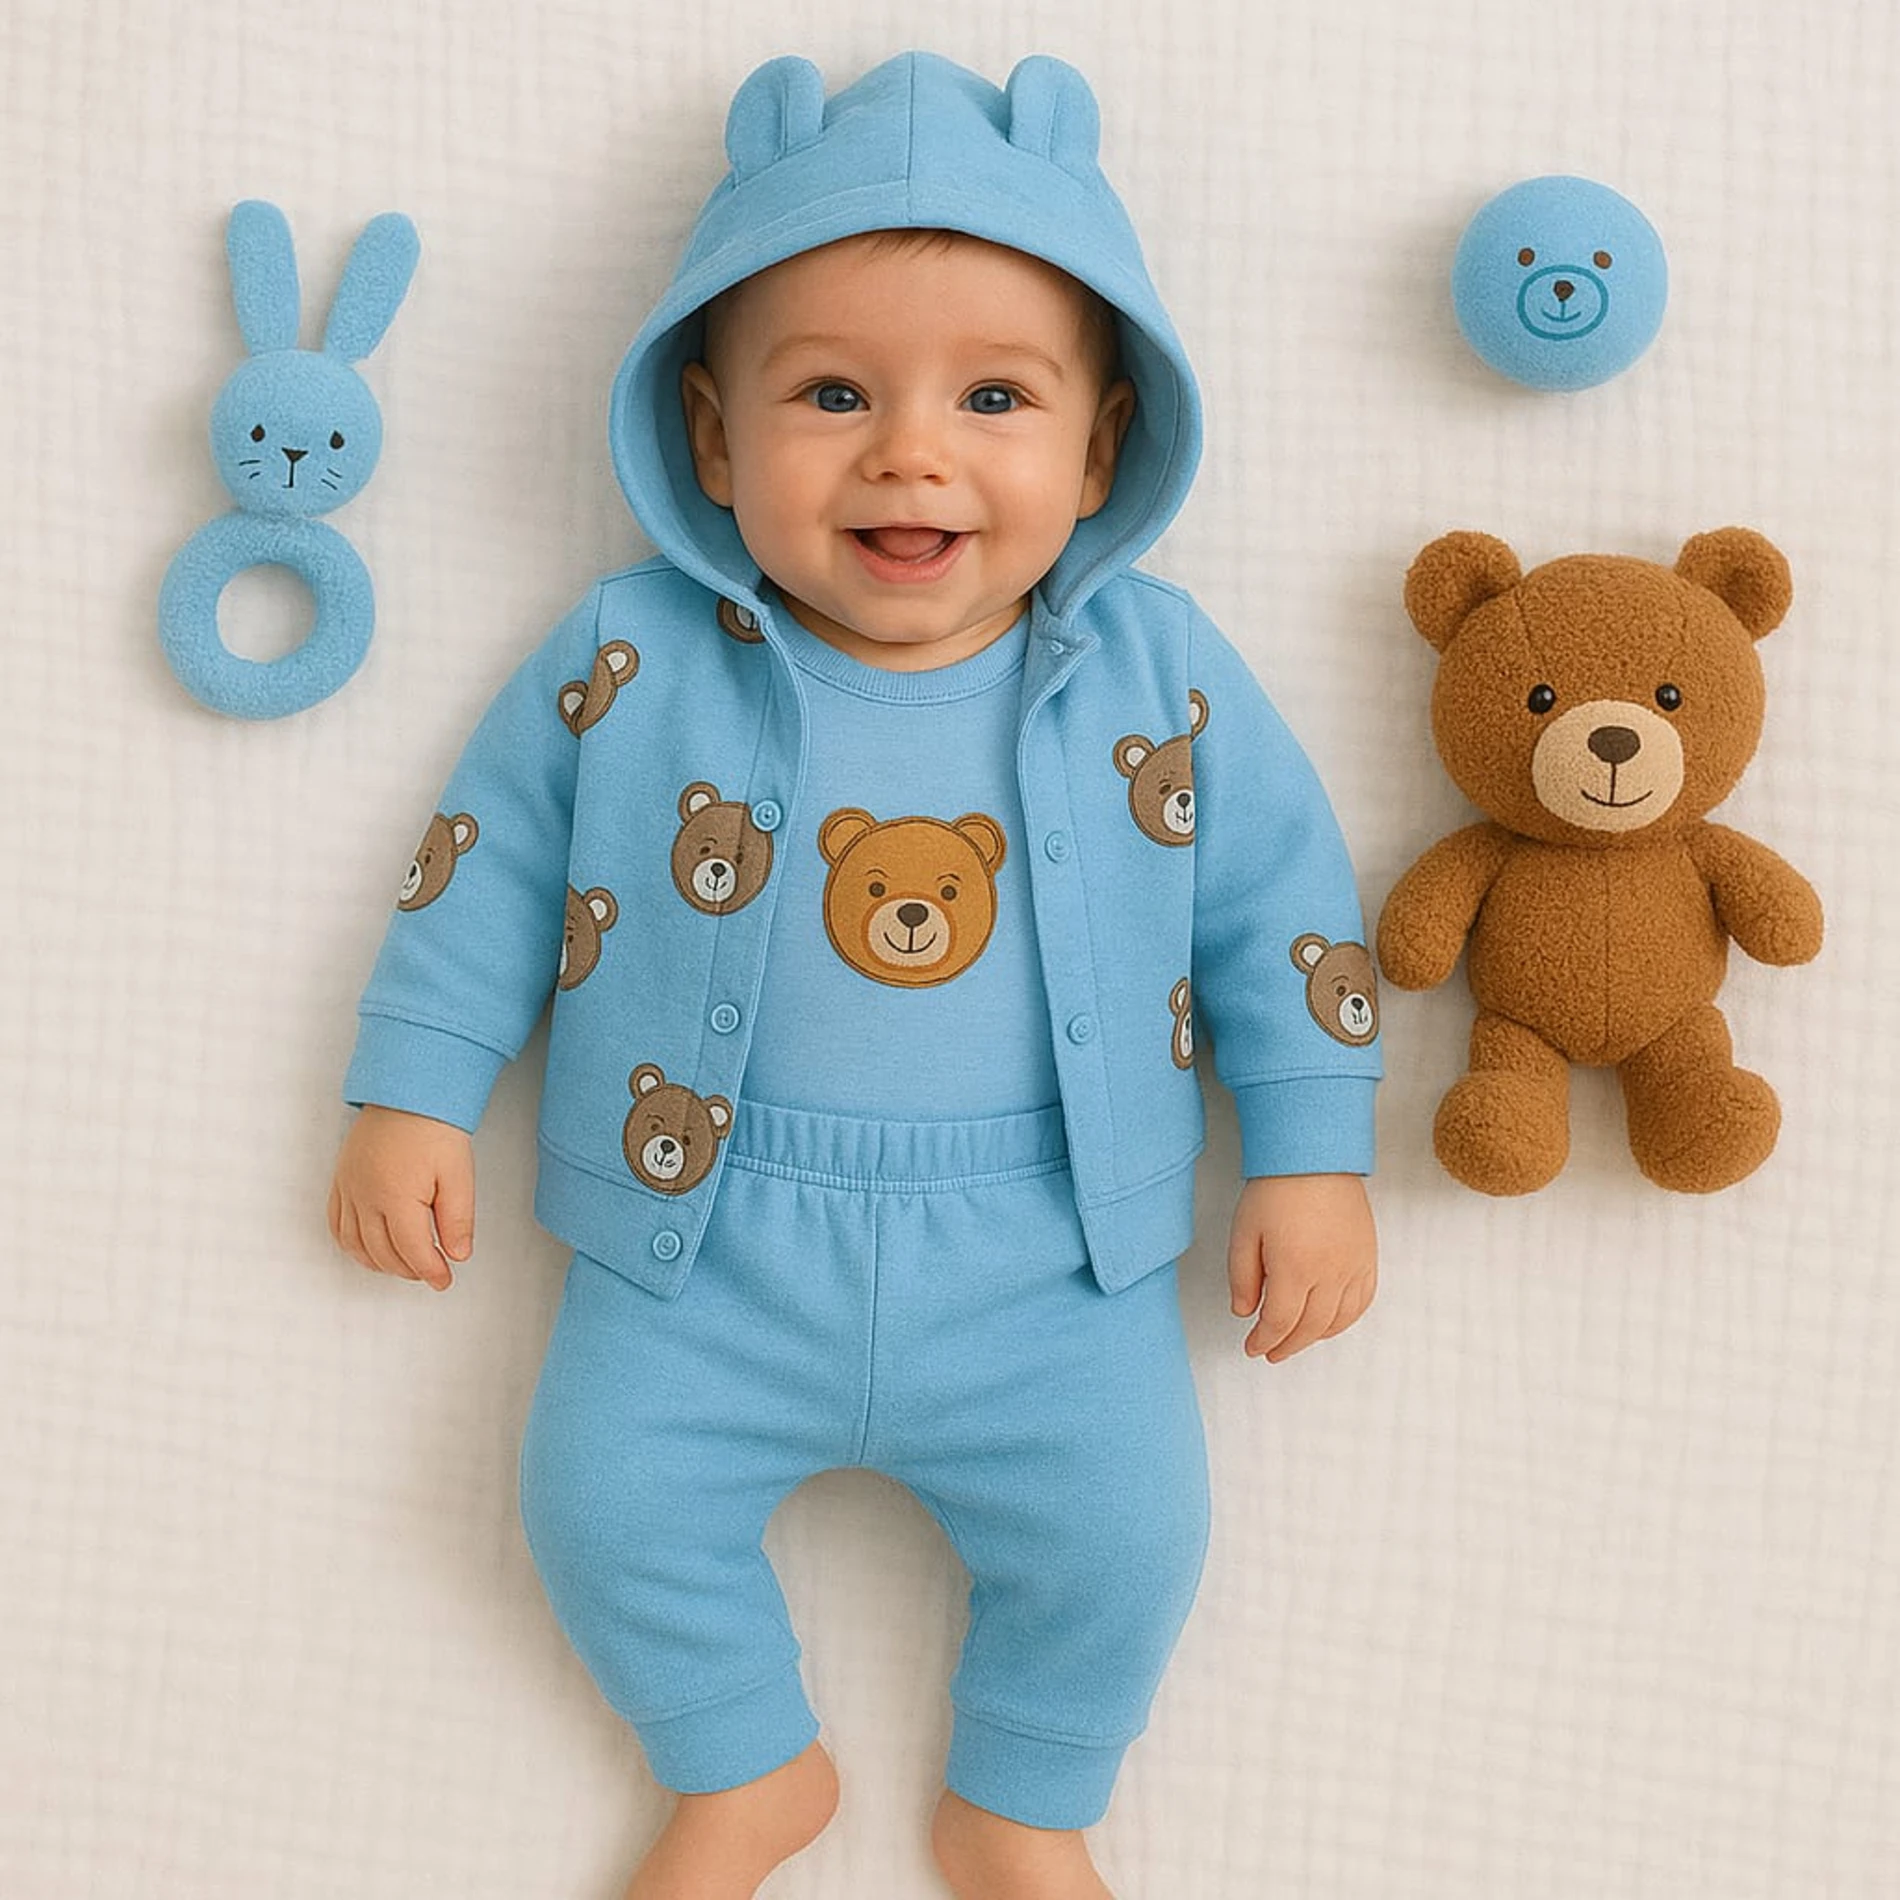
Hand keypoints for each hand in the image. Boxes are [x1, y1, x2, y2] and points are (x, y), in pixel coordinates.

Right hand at [327, 1105, 475, 1290]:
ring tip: (405, 1265)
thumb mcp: (458, 1174)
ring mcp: (349, 1188)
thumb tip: (458, 1255)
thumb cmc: (434, 1128)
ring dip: (379, 1263)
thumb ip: (458, 1219)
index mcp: (396, 1197)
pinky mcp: (341, 1179)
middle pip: (383, 1253)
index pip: (412, 1251)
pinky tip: (369, 1249)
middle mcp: (365, 1197)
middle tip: (431, 1272)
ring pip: (355, 1244)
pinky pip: (336, 1224)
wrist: (407, 1091)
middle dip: (408, 1269)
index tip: (445, 1280)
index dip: (430, 1272)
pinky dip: (351, 1244)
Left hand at [1226, 1174, 1376, 1361]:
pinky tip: (1329, 1322)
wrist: (1315, 1156)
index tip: (1252, 1347)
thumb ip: (1242, 1278)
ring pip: (1338, 1320)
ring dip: (1315, 1337)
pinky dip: (1345, 1320)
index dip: (1264, 1340)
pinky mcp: (1368, 1256)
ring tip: (1295, 1340)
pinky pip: (1362, 1301)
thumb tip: (1244, 1313)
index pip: (1280, 1322)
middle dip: (1287, 1345)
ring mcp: (1354, 1266)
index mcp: (1295, 1268)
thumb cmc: (1276, 1188)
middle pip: (1310, 1328)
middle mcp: (1330, 1273)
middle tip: (1271, 1352)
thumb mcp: (1244, 1232)